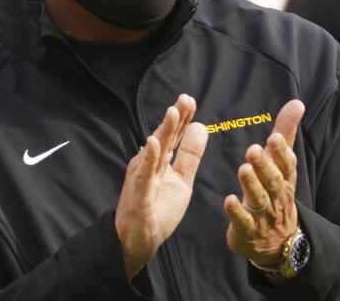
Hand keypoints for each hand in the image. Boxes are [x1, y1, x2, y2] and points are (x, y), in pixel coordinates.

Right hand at [115, 94, 208, 277]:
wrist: (139, 240)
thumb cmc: (158, 209)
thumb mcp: (182, 180)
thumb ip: (190, 156)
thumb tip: (200, 127)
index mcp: (160, 161)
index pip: (173, 136)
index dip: (182, 119)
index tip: (190, 101)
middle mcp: (149, 164)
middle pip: (164, 137)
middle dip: (174, 118)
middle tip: (185, 99)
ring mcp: (142, 177)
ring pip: (154, 151)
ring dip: (163, 131)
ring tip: (173, 113)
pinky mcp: (139, 193)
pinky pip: (144, 174)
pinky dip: (149, 158)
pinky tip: (153, 143)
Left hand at [224, 99, 304, 268]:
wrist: (278, 241)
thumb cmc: (276, 192)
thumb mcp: (282, 164)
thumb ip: (285, 133)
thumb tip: (297, 102)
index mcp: (286, 179)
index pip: (287, 165)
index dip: (282, 152)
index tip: (274, 138)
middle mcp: (277, 197)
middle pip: (274, 181)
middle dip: (265, 166)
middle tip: (253, 150)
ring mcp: (264, 216)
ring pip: (259, 200)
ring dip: (251, 185)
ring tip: (242, 169)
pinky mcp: (249, 231)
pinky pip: (244, 222)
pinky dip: (237, 212)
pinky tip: (229, 200)